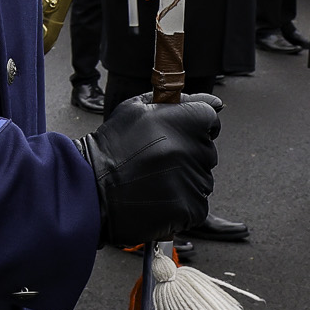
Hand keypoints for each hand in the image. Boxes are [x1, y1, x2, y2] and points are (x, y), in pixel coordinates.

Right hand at [79, 92, 220, 247]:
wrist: (92, 188)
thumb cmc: (113, 145)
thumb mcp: (137, 109)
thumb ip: (180, 101)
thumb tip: (217, 103)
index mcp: (187, 121)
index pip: (210, 120)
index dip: (193, 127)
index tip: (176, 135)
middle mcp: (194, 150)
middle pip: (206, 151)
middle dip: (187, 154)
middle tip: (155, 159)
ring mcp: (194, 181)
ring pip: (201, 179)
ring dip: (184, 180)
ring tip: (153, 179)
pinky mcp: (190, 208)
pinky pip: (196, 205)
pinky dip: (181, 205)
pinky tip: (156, 198)